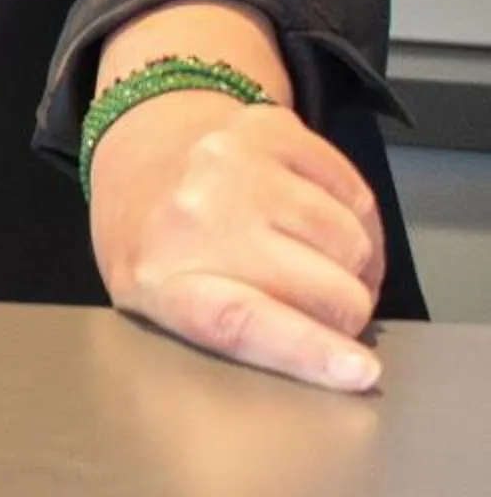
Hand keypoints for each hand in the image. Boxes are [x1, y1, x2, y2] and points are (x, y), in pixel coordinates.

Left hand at [88, 89, 386, 391]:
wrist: (142, 144)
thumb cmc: (152, 235)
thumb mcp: (156, 302)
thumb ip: (226, 335)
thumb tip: (338, 367)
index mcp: (158, 274)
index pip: (238, 320)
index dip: (309, 351)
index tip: (360, 371)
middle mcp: (196, 212)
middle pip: (328, 292)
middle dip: (343, 316)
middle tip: (325, 314)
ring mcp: (236, 164)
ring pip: (352, 244)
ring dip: (354, 269)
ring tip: (325, 268)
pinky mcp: (274, 130)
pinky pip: (358, 197)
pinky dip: (360, 224)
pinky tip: (330, 228)